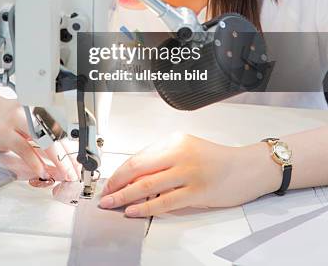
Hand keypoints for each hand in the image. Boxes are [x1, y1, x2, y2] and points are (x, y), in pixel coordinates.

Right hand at [0, 94, 79, 180]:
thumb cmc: (8, 118)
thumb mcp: (29, 125)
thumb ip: (44, 139)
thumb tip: (63, 159)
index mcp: (40, 110)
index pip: (62, 131)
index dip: (72, 149)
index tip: (79, 164)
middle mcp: (31, 113)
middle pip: (56, 136)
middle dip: (68, 157)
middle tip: (75, 172)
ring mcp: (17, 122)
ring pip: (43, 140)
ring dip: (57, 160)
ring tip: (64, 174)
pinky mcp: (5, 133)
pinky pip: (24, 149)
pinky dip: (35, 161)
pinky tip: (41, 171)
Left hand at [99, 133, 279, 216]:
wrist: (245, 168)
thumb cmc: (216, 160)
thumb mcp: (187, 149)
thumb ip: (164, 158)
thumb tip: (136, 175)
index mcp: (174, 141)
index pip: (139, 156)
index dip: (120, 171)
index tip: (110, 182)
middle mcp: (179, 154)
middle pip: (138, 169)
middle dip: (117, 183)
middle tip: (105, 194)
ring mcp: (188, 173)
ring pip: (147, 186)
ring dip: (125, 196)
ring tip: (112, 204)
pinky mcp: (196, 192)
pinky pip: (164, 202)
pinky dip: (145, 207)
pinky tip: (133, 210)